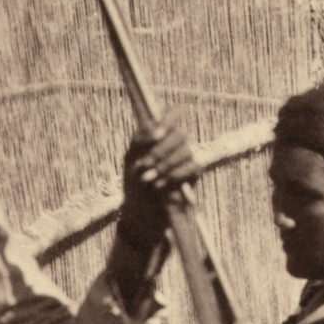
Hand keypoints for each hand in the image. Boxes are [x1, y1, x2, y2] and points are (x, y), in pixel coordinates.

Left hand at [117, 118, 197, 258]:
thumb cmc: (134, 181)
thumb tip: (154, 131)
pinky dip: (175, 175)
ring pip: (186, 151)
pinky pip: (192, 167)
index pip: (174, 114)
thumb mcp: (131, 159)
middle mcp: (175, 143)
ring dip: (165, 165)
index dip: (170, 119)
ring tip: (149, 179)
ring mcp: (186, 157)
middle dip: (161, 150)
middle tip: (146, 164)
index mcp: (160, 133)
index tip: (158, 134)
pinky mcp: (193, 173)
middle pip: (180, 134)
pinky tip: (160, 185)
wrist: (141, 210)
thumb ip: (140, 141)